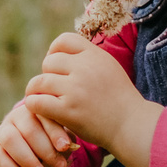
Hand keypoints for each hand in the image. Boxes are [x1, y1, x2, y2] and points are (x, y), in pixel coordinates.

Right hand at [0, 98, 75, 166]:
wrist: (29, 158)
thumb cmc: (49, 144)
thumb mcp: (59, 142)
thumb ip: (62, 143)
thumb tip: (66, 147)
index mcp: (35, 110)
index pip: (44, 117)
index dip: (55, 132)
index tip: (65, 147)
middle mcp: (16, 118)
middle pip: (28, 129)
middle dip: (45, 150)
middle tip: (58, 166)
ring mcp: (1, 132)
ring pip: (10, 140)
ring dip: (27, 159)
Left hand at [26, 32, 163, 166]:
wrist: (132, 126)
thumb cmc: (120, 101)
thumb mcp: (109, 68)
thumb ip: (88, 59)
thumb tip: (60, 53)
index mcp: (96, 55)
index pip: (64, 40)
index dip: (54, 51)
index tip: (55, 66)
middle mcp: (85, 68)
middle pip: (49, 62)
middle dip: (47, 75)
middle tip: (53, 89)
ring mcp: (75, 89)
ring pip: (39, 82)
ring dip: (36, 91)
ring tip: (42, 99)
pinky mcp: (67, 110)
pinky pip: (37, 102)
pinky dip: (34, 105)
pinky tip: (40, 110)